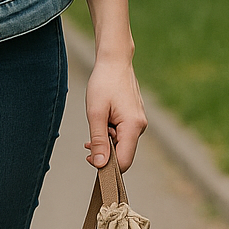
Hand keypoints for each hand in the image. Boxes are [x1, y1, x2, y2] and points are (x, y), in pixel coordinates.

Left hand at [85, 54, 146, 170]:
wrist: (114, 62)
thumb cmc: (103, 83)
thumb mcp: (95, 113)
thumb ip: (98, 141)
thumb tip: (99, 165)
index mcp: (133, 126)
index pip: (124, 161)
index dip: (107, 166)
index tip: (89, 158)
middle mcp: (140, 127)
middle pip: (123, 153)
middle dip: (104, 151)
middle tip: (88, 142)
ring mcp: (139, 122)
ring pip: (121, 143)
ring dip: (106, 140)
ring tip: (96, 123)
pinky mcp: (135, 118)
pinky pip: (123, 134)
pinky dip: (110, 132)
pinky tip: (102, 121)